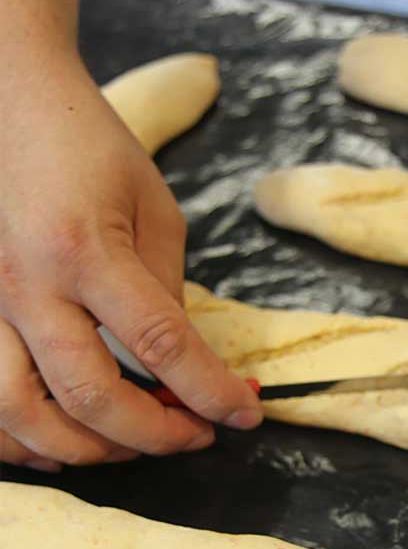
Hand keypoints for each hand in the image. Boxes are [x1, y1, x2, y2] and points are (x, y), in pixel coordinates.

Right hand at [0, 54, 260, 471]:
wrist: (5, 100)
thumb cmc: (87, 147)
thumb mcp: (152, 209)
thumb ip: (165, 288)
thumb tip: (182, 361)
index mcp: (86, 251)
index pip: (162, 344)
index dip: (209, 391)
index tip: (243, 416)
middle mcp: (26, 285)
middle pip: (90, 394)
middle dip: (154, 434)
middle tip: (194, 436)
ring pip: (19, 412)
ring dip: (85, 449)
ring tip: (133, 447)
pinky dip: (20, 437)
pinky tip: (60, 442)